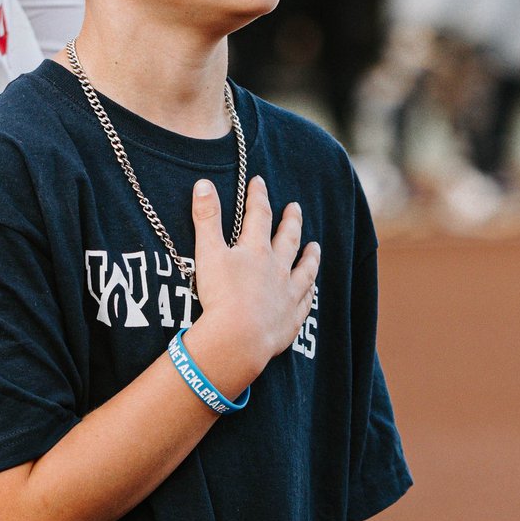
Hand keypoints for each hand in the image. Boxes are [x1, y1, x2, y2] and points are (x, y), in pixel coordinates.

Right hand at [191, 175, 319, 372]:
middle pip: (288, 239)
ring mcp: (288, 294)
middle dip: (291, 221)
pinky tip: (311, 290)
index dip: (258, 196)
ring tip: (315, 246)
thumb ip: (206, 218)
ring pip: (304, 270)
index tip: (259, 182)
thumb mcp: (208, 252)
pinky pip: (305, 303)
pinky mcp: (291, 319)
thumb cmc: (221, 296)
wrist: (239, 339)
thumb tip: (204, 184)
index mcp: (256, 250)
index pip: (259, 215)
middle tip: (295, 207)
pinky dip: (309, 294)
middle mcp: (277, 268)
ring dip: (310, 256)